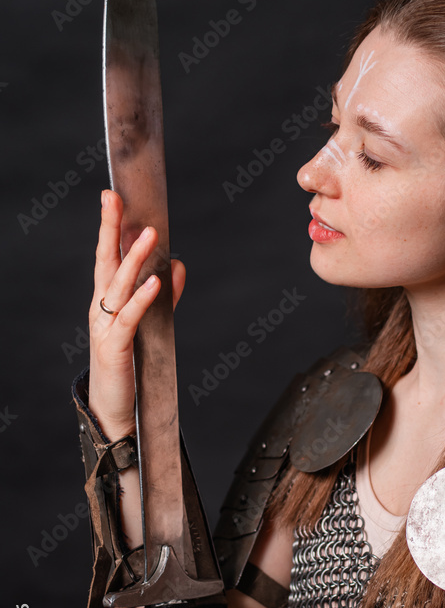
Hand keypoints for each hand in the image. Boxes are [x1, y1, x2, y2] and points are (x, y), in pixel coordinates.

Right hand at [88, 190, 185, 440]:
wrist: (114, 410)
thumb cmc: (128, 366)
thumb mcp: (148, 325)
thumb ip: (164, 296)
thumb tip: (179, 265)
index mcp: (108, 300)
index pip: (108, 256)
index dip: (110, 227)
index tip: (113, 197)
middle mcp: (102, 308)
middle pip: (105, 262)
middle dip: (110, 229)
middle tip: (114, 199)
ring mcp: (105, 327)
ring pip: (117, 286)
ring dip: (134, 259)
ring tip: (148, 235)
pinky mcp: (115, 347)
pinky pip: (130, 317)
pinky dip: (142, 298)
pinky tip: (155, 282)